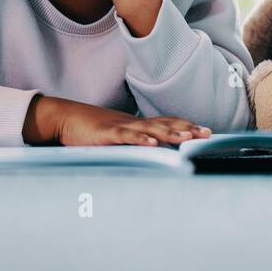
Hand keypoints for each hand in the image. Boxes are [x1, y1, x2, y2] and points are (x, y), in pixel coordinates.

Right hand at [23, 94, 210, 146]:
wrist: (64, 117)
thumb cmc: (90, 129)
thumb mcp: (116, 137)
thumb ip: (133, 144)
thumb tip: (152, 154)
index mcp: (136, 124)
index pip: (166, 122)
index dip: (186, 125)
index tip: (206, 131)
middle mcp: (133, 122)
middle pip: (165, 123)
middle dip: (187, 128)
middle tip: (207, 133)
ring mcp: (120, 126)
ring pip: (149, 128)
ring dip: (170, 132)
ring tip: (188, 137)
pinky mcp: (106, 133)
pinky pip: (125, 135)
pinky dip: (140, 138)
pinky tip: (153, 143)